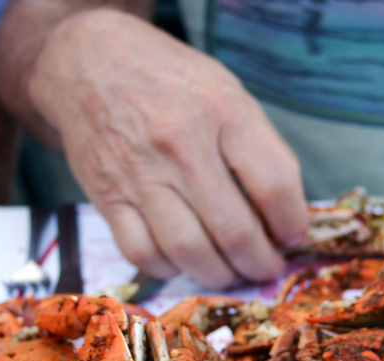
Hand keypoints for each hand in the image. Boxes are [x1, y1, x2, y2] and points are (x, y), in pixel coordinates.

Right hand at [29, 9, 307, 287]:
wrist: (89, 60)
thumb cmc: (171, 80)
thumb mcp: (229, 93)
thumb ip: (260, 149)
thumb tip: (285, 214)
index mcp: (223, 113)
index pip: (275, 185)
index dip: (292, 223)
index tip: (294, 237)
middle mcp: (181, 145)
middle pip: (234, 230)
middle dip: (260, 263)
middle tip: (267, 268)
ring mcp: (140, 173)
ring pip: (189, 251)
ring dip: (220, 276)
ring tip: (233, 273)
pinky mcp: (106, 195)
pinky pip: (143, 253)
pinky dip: (171, 269)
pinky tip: (186, 261)